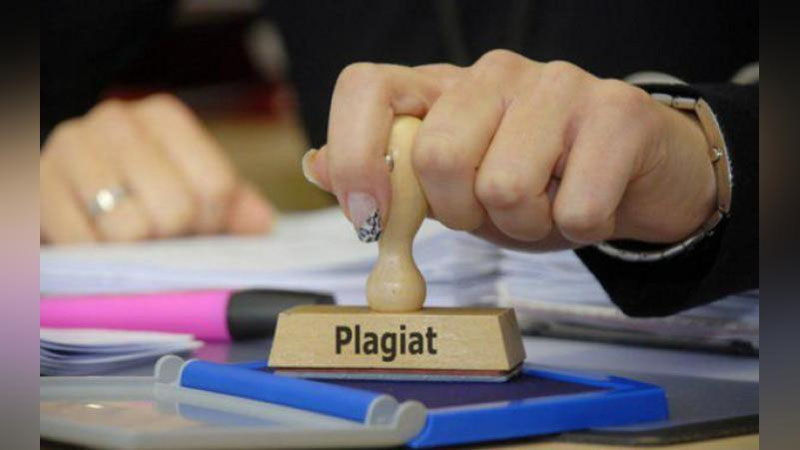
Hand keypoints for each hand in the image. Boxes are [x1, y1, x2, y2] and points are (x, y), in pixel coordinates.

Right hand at [41, 94, 272, 243]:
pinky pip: (85, 245)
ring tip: (131, 241)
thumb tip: (262, 225)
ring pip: (130, 228)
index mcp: (164, 117)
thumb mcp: (193, 190)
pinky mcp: (38, 184)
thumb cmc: (141, 193)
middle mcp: (117, 120)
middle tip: (162, 239)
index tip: (199, 229)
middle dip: (176, 239)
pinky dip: (99, 258)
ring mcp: (72, 148)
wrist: (68, 189)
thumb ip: (235, 205)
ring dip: (137, 251)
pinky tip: (98, 245)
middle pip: (176, 209)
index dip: (214, 223)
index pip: (216, 186)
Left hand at [304, 50, 715, 249]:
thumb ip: (391, 181)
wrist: (633, 175)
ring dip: (523, 225)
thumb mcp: (454, 189)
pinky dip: (577, 229)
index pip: (367, 88)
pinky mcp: (616, 112)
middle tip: (492, 210)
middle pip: (437, 155)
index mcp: (443, 88)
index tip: (367, 215)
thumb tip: (316, 166)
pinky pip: (575, 209)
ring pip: (504, 186)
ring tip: (545, 204)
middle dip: (462, 213)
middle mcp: (494, 72)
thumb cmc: (538, 182)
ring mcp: (558, 83)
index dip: (353, 154)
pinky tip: (587, 202)